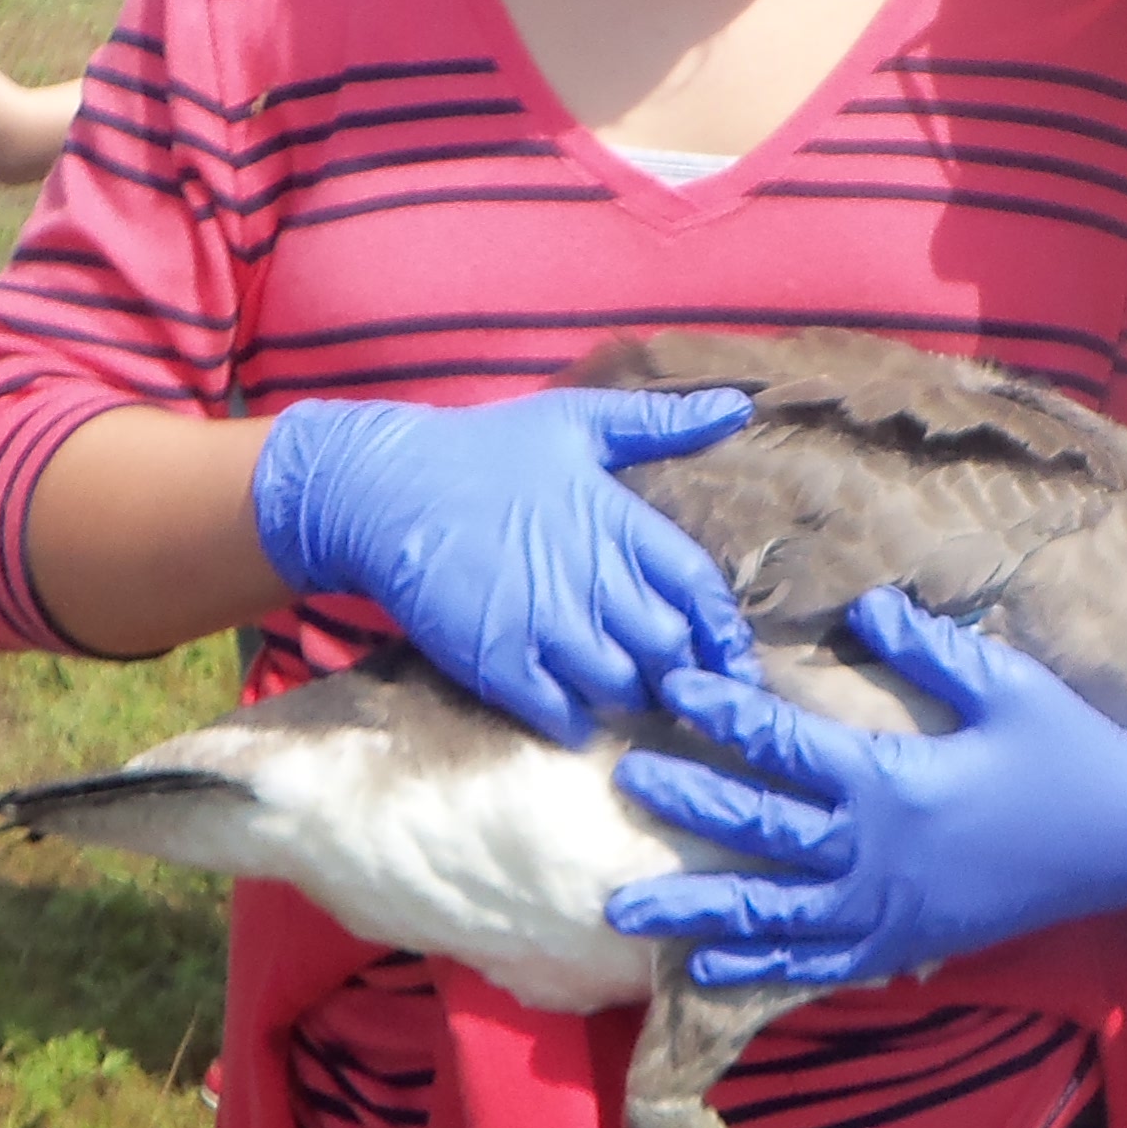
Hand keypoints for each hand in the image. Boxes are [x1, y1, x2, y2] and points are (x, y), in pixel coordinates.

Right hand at [247, 389, 757, 744]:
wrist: (386, 488)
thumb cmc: (486, 449)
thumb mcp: (580, 420)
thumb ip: (662, 422)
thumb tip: (740, 406)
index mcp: (619, 520)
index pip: (700, 587)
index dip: (723, 630)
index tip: (732, 656)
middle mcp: (590, 575)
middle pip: (669, 648)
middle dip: (684, 671)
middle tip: (682, 684)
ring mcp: (543, 622)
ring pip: (621, 687)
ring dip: (634, 698)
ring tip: (630, 696)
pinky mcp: (498, 659)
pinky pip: (561, 713)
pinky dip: (580, 721)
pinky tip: (577, 710)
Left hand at [606, 585, 1126, 987]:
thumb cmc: (1070, 750)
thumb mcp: (1009, 684)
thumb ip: (930, 647)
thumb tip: (864, 604)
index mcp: (895, 782)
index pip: (786, 745)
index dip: (725, 715)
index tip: (672, 690)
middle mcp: (875, 854)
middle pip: (759, 831)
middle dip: (687, 806)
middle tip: (624, 784)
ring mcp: (884, 911)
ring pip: (767, 914)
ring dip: (691, 910)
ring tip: (619, 910)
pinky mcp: (901, 946)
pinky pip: (813, 964)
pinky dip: (755, 968)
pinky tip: (703, 969)